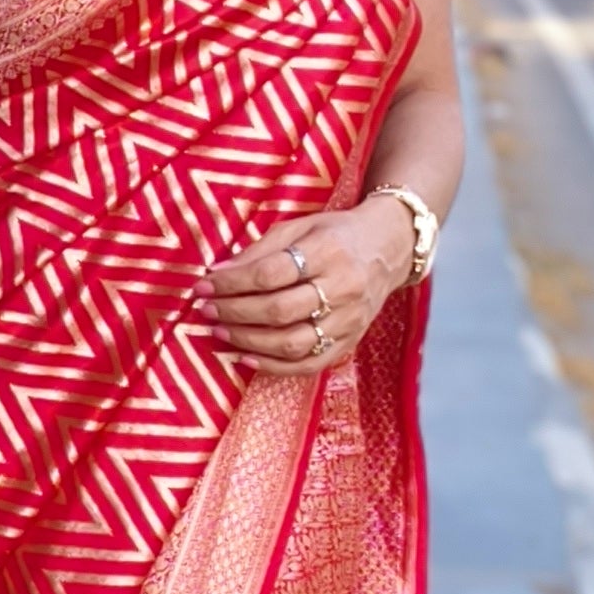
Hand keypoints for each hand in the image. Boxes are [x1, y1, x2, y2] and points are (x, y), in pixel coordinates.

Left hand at [197, 200, 411, 382]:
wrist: (388, 249)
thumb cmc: (337, 234)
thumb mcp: (300, 227)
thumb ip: (259, 250)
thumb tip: (217, 273)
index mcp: (327, 251)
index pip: (270, 273)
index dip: (232, 283)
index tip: (204, 285)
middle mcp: (342, 288)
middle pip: (278, 310)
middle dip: (234, 312)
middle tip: (206, 309)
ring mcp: (348, 320)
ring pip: (291, 342)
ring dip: (247, 340)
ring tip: (219, 330)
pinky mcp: (349, 342)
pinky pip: (308, 364)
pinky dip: (273, 366)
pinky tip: (245, 357)